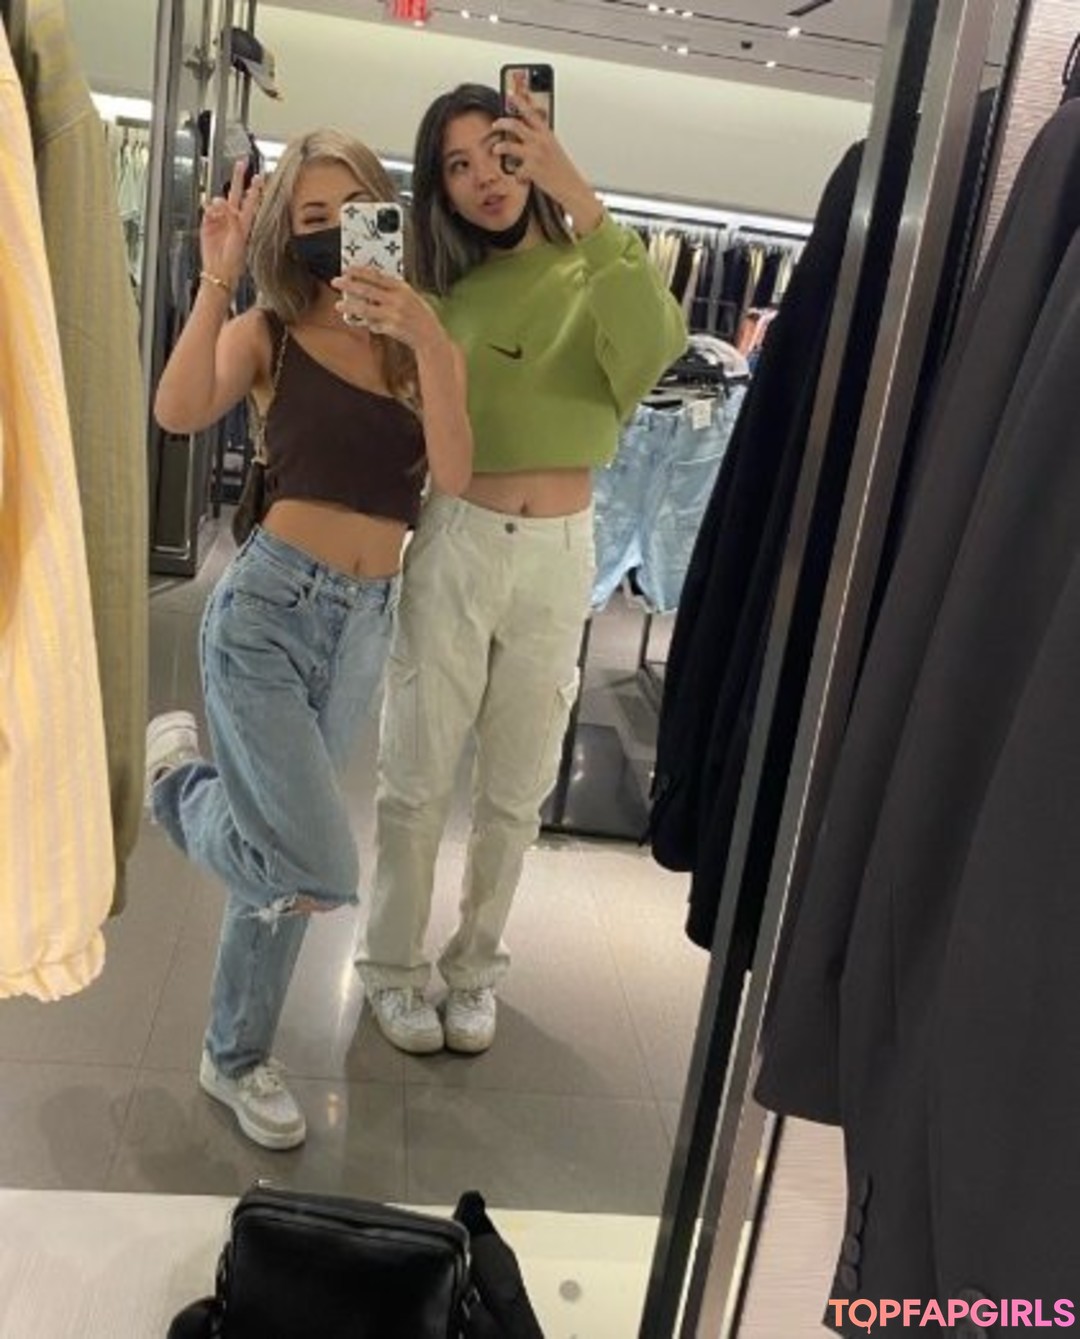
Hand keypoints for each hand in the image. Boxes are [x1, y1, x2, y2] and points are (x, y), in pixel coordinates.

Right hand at [200, 159, 262, 287]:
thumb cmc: (233, 259)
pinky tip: (212, 214)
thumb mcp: (238, 236)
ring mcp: (220, 220)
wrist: (219, 270)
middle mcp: (233, 219)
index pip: (251, 201)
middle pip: (236, 193)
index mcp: (245, 222)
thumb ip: (232, 217)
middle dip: (238, 178)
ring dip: (219, 203)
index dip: (255, 188)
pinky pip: (207, 210)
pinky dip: (209, 210)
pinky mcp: (208, 224)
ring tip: (219, 209)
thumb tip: (222, 202)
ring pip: (219, 201)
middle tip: (241, 163)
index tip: (259, 176)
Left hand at [332, 268, 447, 353]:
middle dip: (349, 284)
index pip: (377, 275)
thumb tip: (368, 286)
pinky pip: (373, 324)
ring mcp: (394, 314)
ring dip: (350, 305)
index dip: (360, 271)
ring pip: (366, 308)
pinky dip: (367, 322)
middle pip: (367, 289)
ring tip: (338, 304)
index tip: (347, 268)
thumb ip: (391, 291)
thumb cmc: (419, 315)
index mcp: (402, 288)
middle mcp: (397, 299)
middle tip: (336, 281)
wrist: (430, 336)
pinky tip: (361, 321)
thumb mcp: (409, 297)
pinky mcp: (391, 328)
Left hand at [491, 97, 603, 233]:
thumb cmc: (563, 169)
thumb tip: (526, 133)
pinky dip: (517, 176)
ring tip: (496, 149)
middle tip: (496, 124)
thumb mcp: (554, 147)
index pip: (531, 111)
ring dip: (499, 147)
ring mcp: (534, 154)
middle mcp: (540, 141)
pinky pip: (516, 170)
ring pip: (508, 145)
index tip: (511, 93)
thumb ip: (541, 137)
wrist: (571, 186)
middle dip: (502, 122)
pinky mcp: (530, 169)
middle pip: (515, 124)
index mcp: (546, 133)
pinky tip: (521, 178)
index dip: (520, 100)